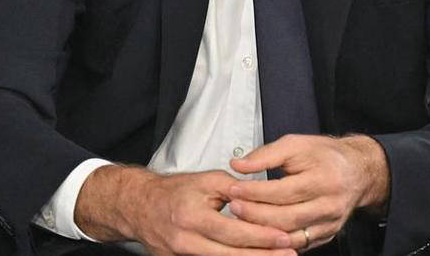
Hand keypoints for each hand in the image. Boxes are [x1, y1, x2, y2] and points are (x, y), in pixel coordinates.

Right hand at [74, 165, 297, 255]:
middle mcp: (185, 240)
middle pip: (231, 255)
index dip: (261, 236)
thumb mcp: (204, 180)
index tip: (285, 238)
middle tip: (290, 254)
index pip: (233, 231)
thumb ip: (233, 187)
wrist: (139, 206)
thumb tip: (261, 196)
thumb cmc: (174, 191)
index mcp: (192, 216)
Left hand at [227, 134, 389, 251]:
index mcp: (323, 179)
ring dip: (263, 231)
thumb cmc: (326, 156)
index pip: (282, 191)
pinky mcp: (327, 235)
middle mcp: (329, 204)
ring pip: (291, 235)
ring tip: (242, 221)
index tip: (234, 188)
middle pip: (286, 217)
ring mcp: (330, 223)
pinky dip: (278, 241)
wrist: (357, 171)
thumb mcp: (296, 144)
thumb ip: (265, 154)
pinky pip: (299, 244)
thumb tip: (239, 165)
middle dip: (254, 214)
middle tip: (233, 207)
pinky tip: (261, 232)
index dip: (254, 192)